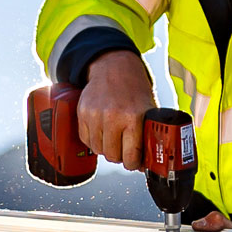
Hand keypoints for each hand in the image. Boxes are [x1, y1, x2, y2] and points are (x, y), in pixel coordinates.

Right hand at [77, 51, 155, 169]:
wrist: (113, 67)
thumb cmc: (134, 89)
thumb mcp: (149, 109)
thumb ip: (148, 134)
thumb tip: (147, 161)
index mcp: (133, 118)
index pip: (130, 157)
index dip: (133, 163)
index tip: (134, 161)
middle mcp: (112, 117)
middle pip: (112, 156)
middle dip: (120, 156)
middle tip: (124, 148)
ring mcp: (95, 115)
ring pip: (98, 150)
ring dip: (106, 147)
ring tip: (114, 137)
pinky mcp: (82, 113)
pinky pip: (86, 140)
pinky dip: (94, 139)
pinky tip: (102, 131)